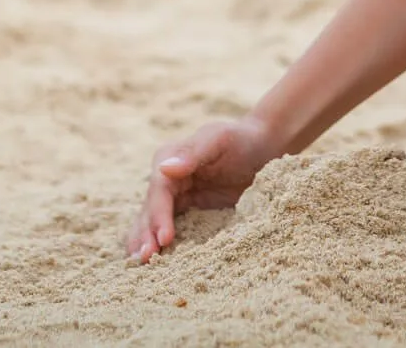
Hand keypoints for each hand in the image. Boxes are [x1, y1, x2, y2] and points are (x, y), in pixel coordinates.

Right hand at [126, 117, 280, 261]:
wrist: (263, 148)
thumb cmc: (242, 139)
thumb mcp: (220, 139)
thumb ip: (194, 152)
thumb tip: (165, 168)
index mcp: (168, 159)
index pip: (158, 191)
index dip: (159, 215)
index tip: (164, 239)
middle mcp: (166, 180)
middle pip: (150, 210)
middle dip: (145, 234)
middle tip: (146, 260)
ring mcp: (176, 198)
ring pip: (152, 223)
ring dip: (145, 243)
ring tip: (142, 266)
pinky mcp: (188, 212)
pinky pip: (169, 229)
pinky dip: (159, 245)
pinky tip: (155, 265)